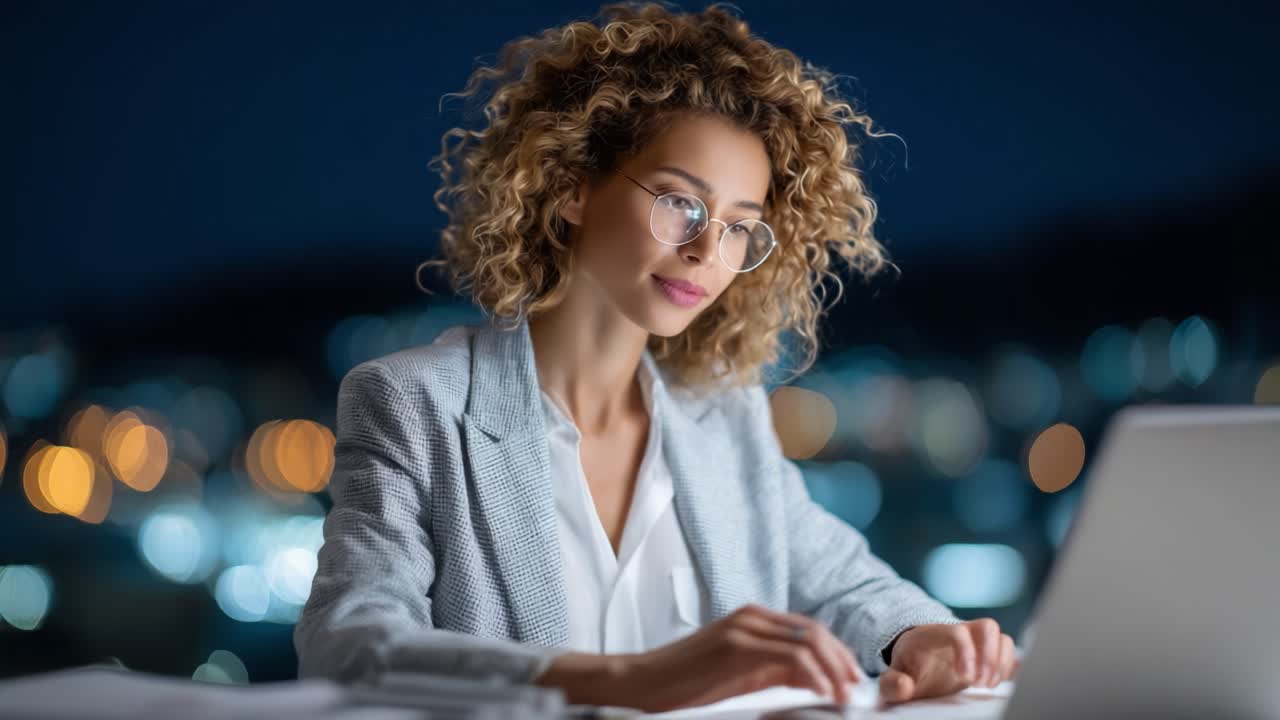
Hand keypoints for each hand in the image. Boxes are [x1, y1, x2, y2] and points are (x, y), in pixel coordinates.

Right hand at [537, 604, 864, 711]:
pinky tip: (822, 692)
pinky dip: (814, 673)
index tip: (852, 684)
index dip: (837, 656)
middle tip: (856, 691)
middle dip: (843, 662)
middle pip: (816, 632)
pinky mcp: (737, 643)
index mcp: (754, 620)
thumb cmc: (688, 684)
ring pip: (810, 639)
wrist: (643, 682)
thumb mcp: (739, 676)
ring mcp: (745, 627)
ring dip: (835, 669)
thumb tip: (813, 683)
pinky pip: (790, 654)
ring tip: (844, 697)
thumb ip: (773, 672)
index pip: (811, 631)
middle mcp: (753, 616)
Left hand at [878, 619, 1019, 703]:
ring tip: (988, 685)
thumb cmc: (908, 665)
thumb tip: (903, 686)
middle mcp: (961, 632)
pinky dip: (1010, 666)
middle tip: (980, 683)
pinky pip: (1009, 651)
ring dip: (1002, 663)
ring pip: (1003, 637)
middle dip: (991, 656)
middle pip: (988, 626)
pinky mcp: (988, 653)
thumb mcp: (894, 675)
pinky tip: (997, 683)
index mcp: (936, 634)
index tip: (966, 677)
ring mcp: (977, 641)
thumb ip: (892, 683)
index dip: (967, 652)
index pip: (958, 631)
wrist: (916, 656)